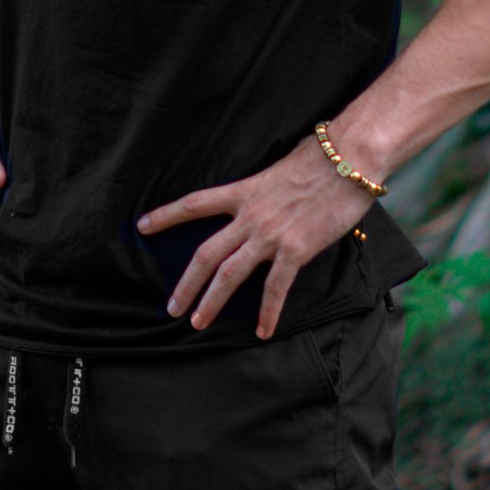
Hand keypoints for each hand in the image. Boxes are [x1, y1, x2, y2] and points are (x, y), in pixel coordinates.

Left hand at [137, 134, 368, 338]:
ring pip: (229, 274)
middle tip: (171, 307)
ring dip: (211, 302)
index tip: (142, 226)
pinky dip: (267, 312)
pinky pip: (275, 288)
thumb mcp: (277, 167)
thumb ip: (262, 188)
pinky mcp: (296, 249)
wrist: (348, 159)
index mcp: (243, 191)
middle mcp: (250, 215)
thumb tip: (260, 195)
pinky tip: (262, 331)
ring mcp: (271, 234)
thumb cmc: (318, 159)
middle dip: (185, 283)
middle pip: (205, 253)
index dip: (165, 216)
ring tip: (197, 323)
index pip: (194, 204)